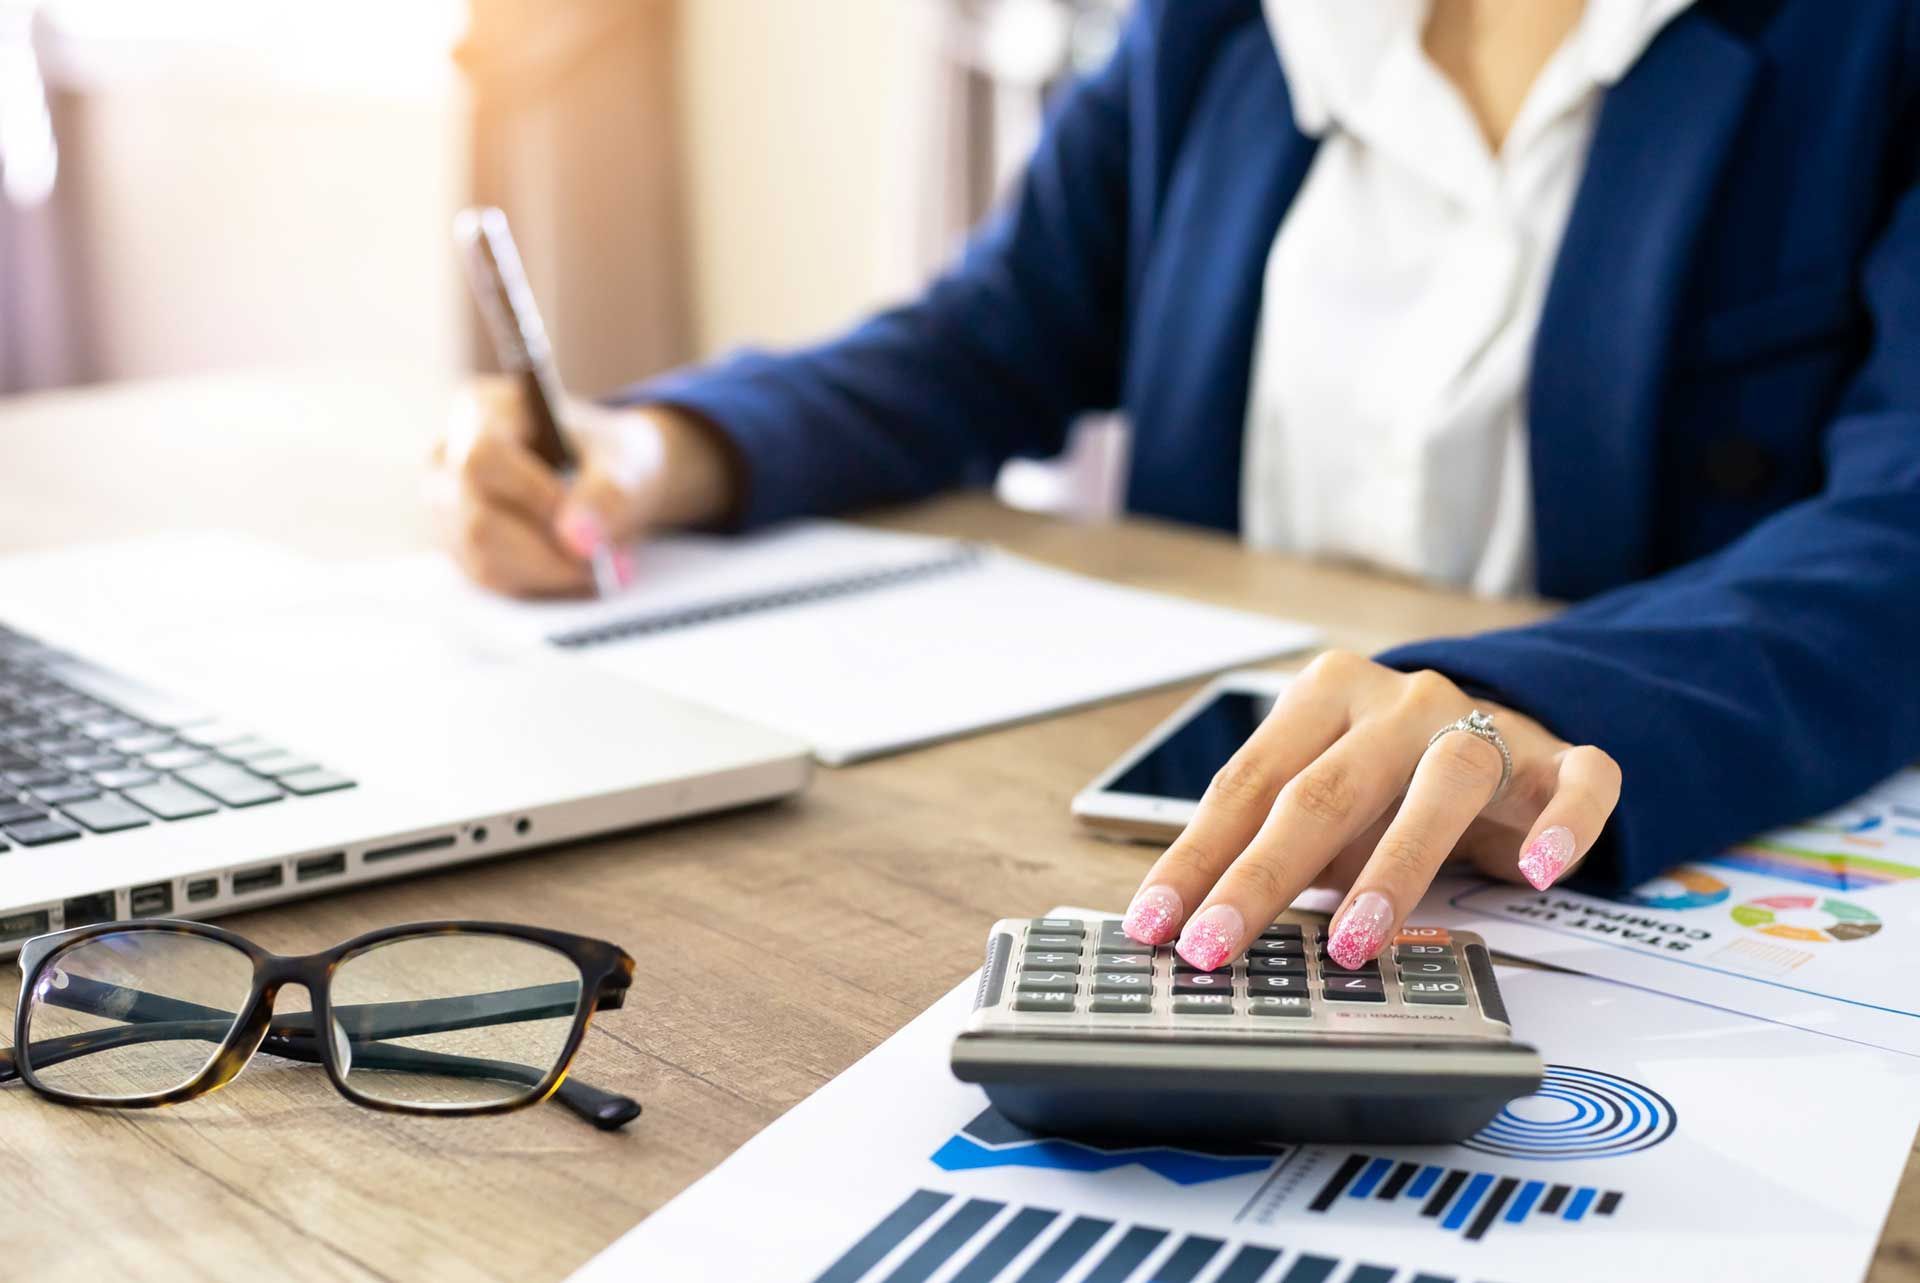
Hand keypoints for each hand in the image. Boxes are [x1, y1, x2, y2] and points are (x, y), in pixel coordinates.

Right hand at [426, 376, 739, 596]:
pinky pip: (490, 578)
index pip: (483, 457)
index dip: (530, 496)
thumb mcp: (624, 462)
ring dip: (546, 571)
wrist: (608, 476)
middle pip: (476, 518)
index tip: (580, 524)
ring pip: (481, 557)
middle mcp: (448, 457)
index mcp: (483, 411)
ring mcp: (447, 506)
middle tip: (600, 561)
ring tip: (596, 565)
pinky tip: (574, 571)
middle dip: (545, 550)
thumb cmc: (608, 456)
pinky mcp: (459, 546)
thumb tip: (579, 538)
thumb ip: (608, 493)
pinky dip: (538, 582)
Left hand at [1120, 651, 1620, 970]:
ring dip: (1395, 867)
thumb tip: (1186, 927)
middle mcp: (1402, 699)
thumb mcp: (1321, 806)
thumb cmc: (1391, 784)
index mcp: (1324, 695)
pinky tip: (1538, 872)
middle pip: (1324, 790)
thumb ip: (1267, 847)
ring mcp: (1486, 724)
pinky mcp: (1562, 760)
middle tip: (1217, 946)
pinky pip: (1578, 786)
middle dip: (1263, 876)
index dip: (1198, 856)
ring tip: (1351, 942)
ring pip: (1444, 785)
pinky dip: (1562, 827)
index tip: (1156, 924)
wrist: (1506, 738)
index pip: (1247, 782)